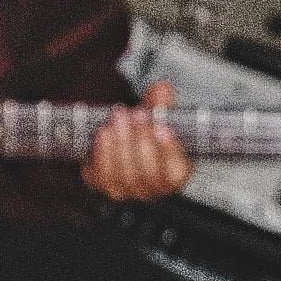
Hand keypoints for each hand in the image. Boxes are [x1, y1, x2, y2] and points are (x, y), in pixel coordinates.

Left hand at [82, 79, 191, 201]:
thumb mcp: (156, 115)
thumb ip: (161, 104)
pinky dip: (103, 153)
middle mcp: (154, 188)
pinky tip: (104, 132)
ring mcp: (129, 191)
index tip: (162, 127)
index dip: (169, 150)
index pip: (177, 170)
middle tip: (137, 114)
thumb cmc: (145, 129)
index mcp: (176, 174)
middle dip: (141, 141)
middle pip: (149, 173)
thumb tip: (162, 89)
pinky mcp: (104, 185)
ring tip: (119, 118)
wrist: (119, 139)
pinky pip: (102, 176)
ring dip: (121, 144)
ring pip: (126, 176)